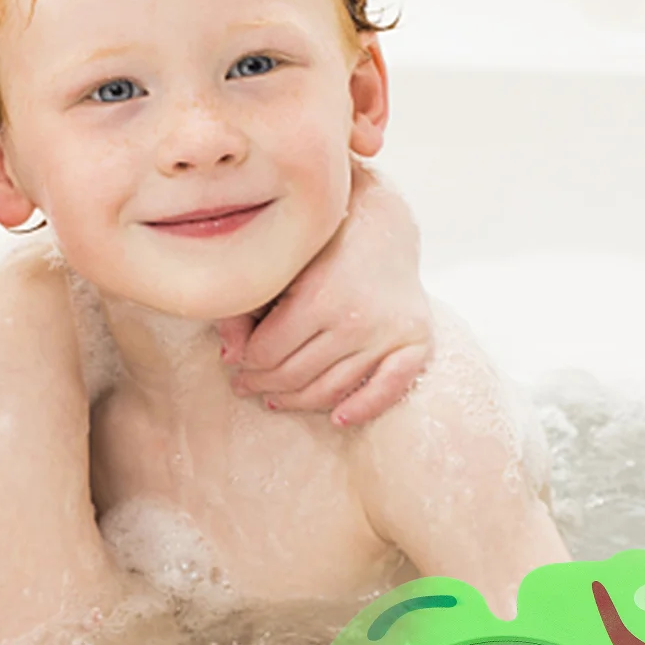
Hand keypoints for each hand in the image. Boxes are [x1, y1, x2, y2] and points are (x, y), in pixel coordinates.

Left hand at [217, 167, 433, 426]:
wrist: (382, 225)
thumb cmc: (321, 246)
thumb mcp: (279, 268)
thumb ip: (246, 308)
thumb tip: (228, 358)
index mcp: (319, 297)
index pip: (266, 354)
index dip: (244, 363)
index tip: (236, 362)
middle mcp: (356, 320)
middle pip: (295, 375)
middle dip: (262, 383)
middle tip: (246, 384)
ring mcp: (389, 335)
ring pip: (332, 390)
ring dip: (298, 402)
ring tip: (275, 398)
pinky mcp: (416, 343)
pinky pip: (388, 390)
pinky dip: (362, 409)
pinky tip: (338, 418)